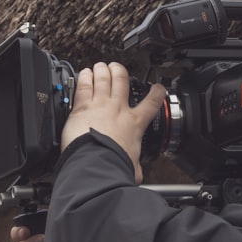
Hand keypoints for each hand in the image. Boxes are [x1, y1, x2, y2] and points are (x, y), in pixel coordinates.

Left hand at [60, 62, 165, 182]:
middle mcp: (118, 109)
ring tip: (101, 66)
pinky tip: (85, 73)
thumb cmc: (113, 164)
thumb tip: (136, 175)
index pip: (152, 103)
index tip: (158, 88)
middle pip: (122, 81)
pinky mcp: (82, 106)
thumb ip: (134, 167)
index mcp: (134, 123)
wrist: (95, 162)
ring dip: (103, 70)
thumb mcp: (132, 167)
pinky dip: (85, 76)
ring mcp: (100, 105)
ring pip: (104, 78)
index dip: (157, 92)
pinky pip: (84, 85)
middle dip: (120, 71)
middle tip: (118, 68)